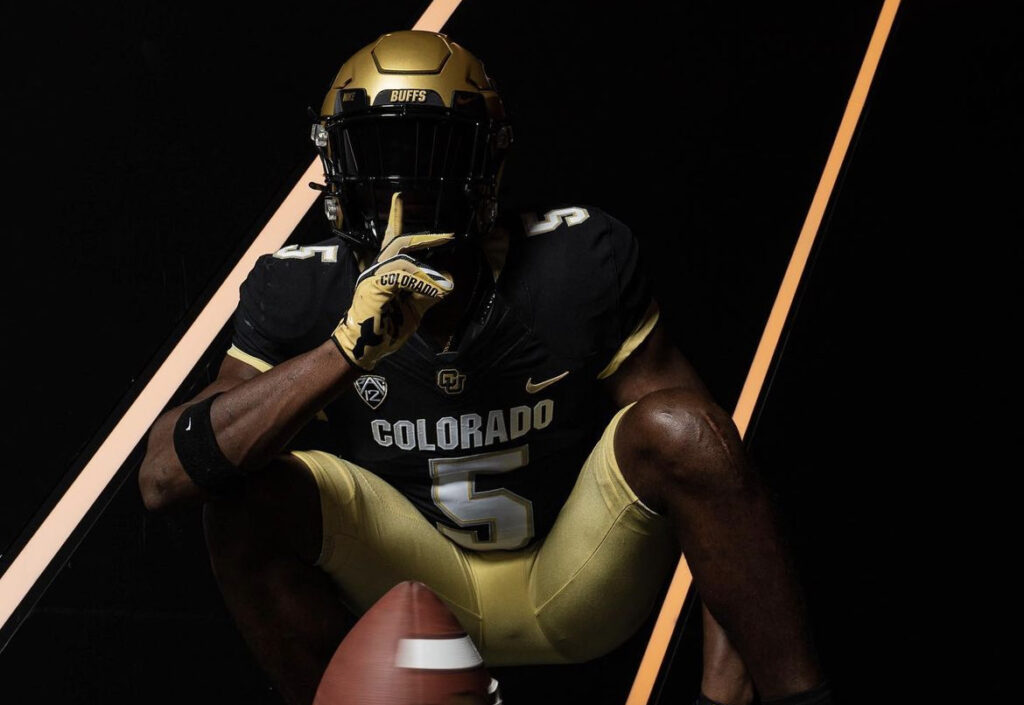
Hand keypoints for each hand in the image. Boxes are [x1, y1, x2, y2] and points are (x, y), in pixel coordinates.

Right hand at [332, 192, 454, 369]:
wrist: (365, 348)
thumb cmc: (386, 328)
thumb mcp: (414, 308)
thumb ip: (428, 293)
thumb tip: (448, 281)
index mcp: (386, 271)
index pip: (392, 240)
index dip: (395, 217)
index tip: (399, 197)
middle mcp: (377, 268)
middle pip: (400, 242)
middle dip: (426, 238)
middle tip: (448, 236)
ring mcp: (373, 276)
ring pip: (404, 260)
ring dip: (428, 274)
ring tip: (443, 287)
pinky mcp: (374, 286)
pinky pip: (401, 276)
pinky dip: (422, 283)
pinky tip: (435, 292)